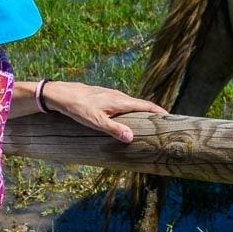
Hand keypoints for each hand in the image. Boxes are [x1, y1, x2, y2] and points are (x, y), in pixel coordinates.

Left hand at [40, 80, 166, 143]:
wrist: (62, 94)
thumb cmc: (78, 108)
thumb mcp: (96, 121)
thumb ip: (114, 129)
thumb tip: (131, 137)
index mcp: (120, 101)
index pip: (145, 105)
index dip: (159, 111)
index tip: (170, 117)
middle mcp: (118, 96)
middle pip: (141, 105)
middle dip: (153, 113)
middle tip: (163, 124)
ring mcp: (111, 95)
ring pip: (131, 104)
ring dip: (141, 112)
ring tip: (149, 123)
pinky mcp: (105, 97)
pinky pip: (123, 104)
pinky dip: (130, 111)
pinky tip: (127, 118)